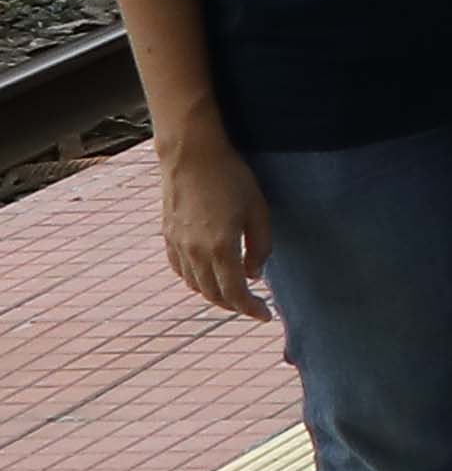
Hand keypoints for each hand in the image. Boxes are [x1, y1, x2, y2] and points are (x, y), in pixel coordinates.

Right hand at [156, 122, 267, 318]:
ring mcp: (177, 245)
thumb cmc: (231, 179)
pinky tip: (207, 278)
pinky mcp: (167, 236)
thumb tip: (254, 275)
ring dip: (214, 295)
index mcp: (220, 248)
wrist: (191, 155)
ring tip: (233, 294)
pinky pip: (180, 270)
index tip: (266, 315)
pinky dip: (195, 281)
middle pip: (213, 294)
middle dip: (234, 305)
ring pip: (195, 285)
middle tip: (253, 306)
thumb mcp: (258, 211)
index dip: (250, 308)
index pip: (235, 293)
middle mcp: (194, 252)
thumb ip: (260, 246)